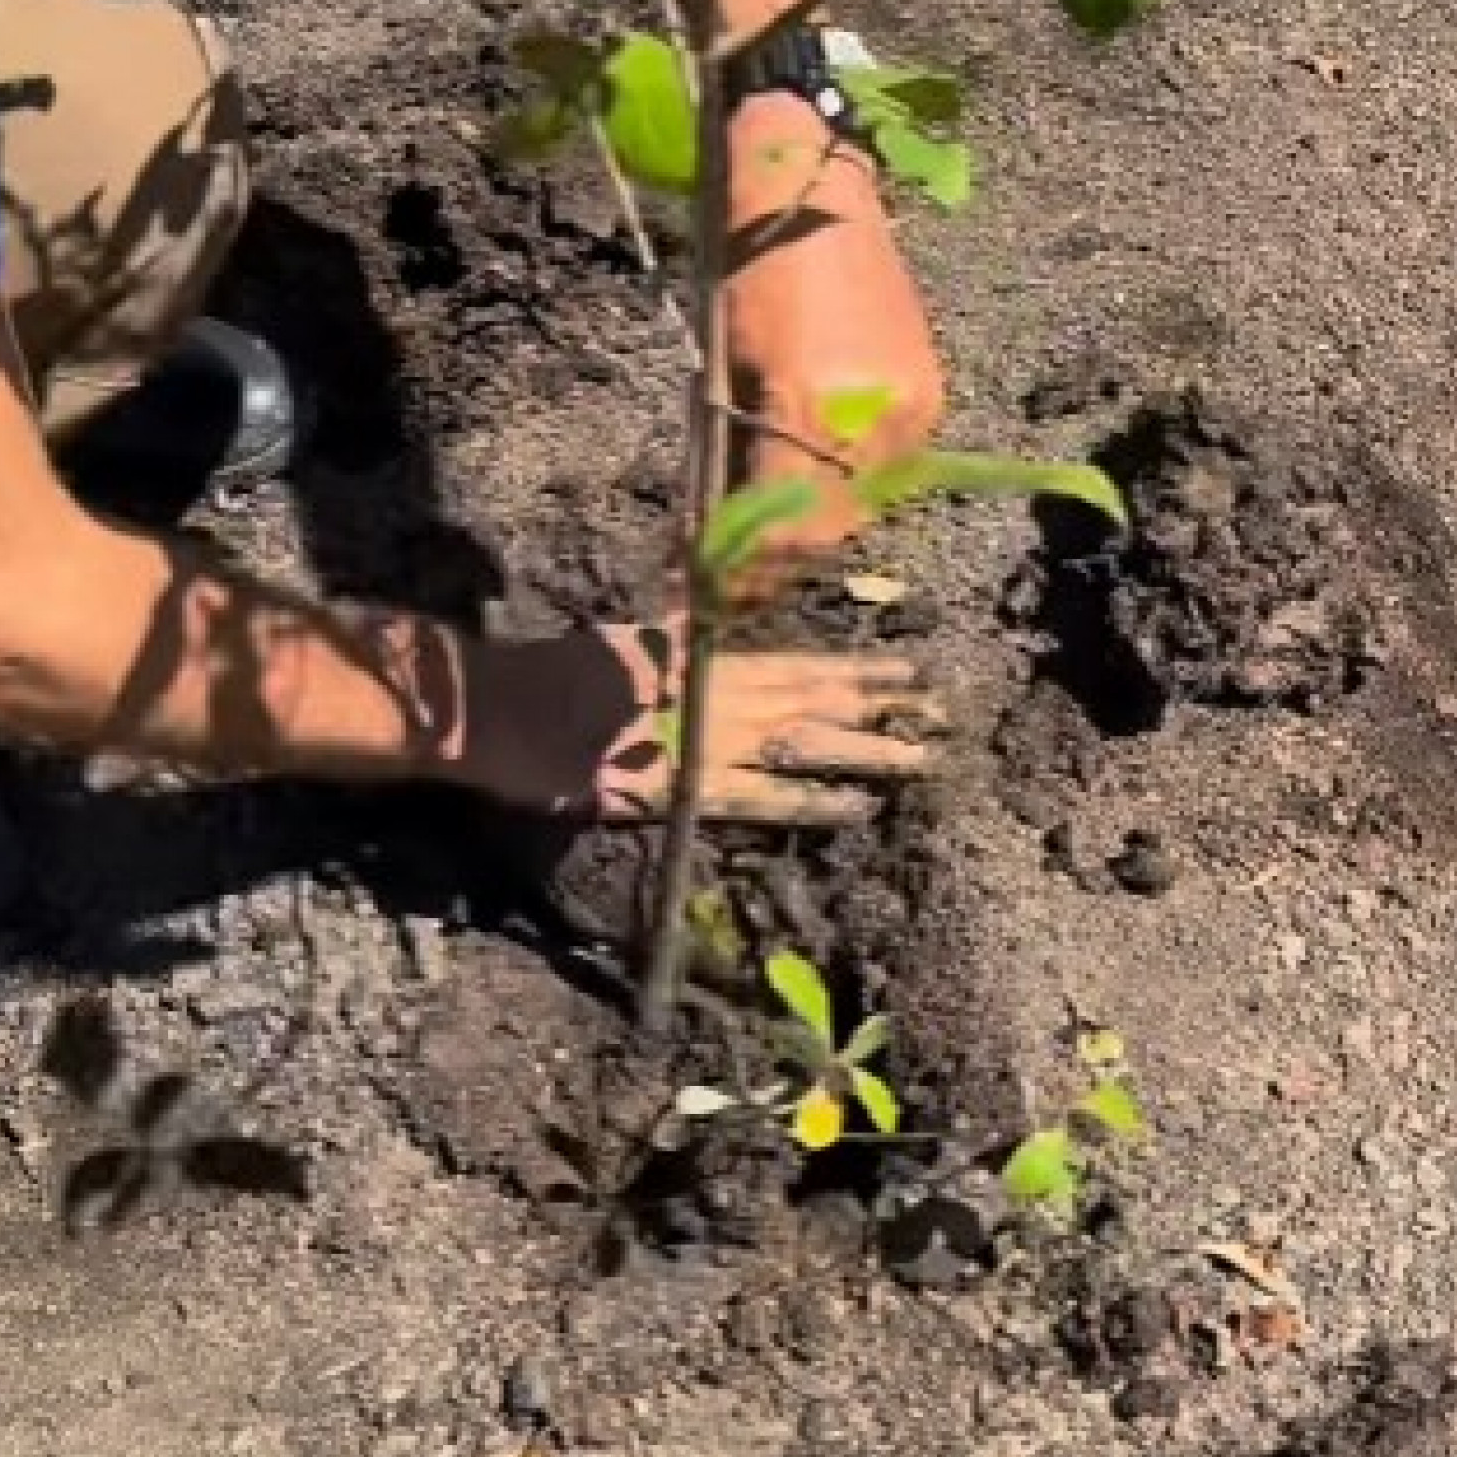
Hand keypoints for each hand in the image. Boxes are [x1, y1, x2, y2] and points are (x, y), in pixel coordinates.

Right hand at [456, 619, 941, 826]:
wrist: (509, 703)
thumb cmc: (559, 675)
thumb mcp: (635, 646)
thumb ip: (681, 648)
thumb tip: (708, 649)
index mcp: (708, 656)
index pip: (801, 661)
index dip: (858, 665)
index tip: (912, 666)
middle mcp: (722, 688)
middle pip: (820, 696)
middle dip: (883, 704)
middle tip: (947, 712)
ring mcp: (712, 734)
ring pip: (809, 739)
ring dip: (869, 748)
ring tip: (925, 757)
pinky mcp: (691, 782)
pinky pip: (766, 793)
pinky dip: (812, 799)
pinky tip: (857, 809)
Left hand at [720, 95, 945, 598]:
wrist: (815, 183)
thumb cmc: (748, 262)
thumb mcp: (723, 364)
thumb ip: (730, 457)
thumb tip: (718, 535)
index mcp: (826, 408)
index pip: (790, 532)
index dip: (748, 575)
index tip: (706, 599)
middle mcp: (886, 419)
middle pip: (833, 531)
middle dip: (779, 563)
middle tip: (725, 582)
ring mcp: (917, 406)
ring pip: (862, 503)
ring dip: (812, 528)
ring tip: (759, 540)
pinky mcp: (929, 390)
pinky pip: (884, 465)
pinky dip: (842, 484)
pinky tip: (803, 484)